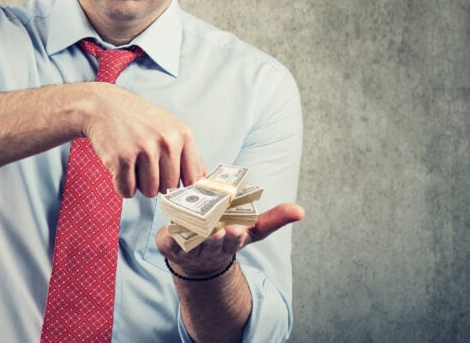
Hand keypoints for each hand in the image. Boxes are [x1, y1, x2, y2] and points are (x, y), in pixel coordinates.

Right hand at [82, 83, 205, 197]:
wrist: (104, 106)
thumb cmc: (139, 119)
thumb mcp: (170, 128)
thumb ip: (187, 155)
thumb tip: (202, 182)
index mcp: (183, 135)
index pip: (193, 179)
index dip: (182, 188)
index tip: (174, 189)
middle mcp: (167, 142)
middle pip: (169, 188)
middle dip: (156, 182)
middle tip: (144, 163)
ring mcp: (144, 149)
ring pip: (149, 192)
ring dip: (138, 183)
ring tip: (132, 161)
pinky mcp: (122, 158)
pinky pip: (127, 190)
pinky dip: (122, 184)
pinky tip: (120, 165)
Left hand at [156, 203, 304, 275]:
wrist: (195, 258)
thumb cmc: (226, 235)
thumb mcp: (251, 229)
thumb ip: (274, 219)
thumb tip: (301, 211)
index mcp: (230, 242)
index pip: (235, 241)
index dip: (234, 236)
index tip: (237, 230)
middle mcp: (211, 248)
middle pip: (214, 244)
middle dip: (217, 238)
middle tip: (219, 230)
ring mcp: (190, 249)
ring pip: (192, 243)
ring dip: (194, 238)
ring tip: (194, 229)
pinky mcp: (170, 246)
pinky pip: (169, 243)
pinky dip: (170, 237)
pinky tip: (170, 229)